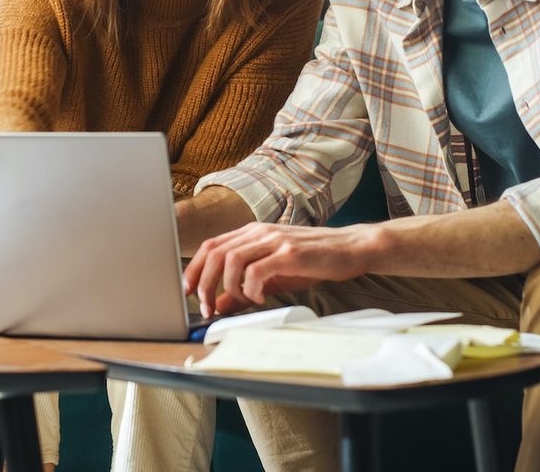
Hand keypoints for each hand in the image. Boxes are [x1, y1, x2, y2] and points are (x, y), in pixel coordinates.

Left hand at [183, 223, 374, 317]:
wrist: (351, 248)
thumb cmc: (313, 260)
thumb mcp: (274, 275)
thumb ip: (245, 289)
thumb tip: (219, 305)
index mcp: (252, 233)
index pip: (211, 247)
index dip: (194, 270)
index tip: (188, 292)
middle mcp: (259, 232)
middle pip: (215, 253)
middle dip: (204, 284)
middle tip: (207, 308)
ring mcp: (274, 240)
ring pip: (231, 260)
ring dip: (227, 287)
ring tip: (238, 302)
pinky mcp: (289, 253)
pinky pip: (257, 270)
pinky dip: (251, 288)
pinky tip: (261, 298)